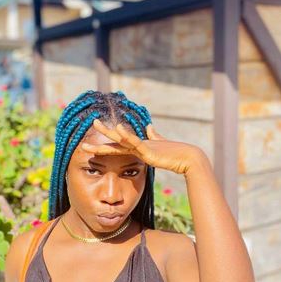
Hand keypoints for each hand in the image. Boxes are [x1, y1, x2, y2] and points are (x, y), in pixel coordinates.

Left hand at [80, 119, 202, 174]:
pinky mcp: (149, 150)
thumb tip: (149, 127)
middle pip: (117, 139)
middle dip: (104, 132)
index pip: (120, 145)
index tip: (95, 141)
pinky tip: (119, 129)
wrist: (188, 159)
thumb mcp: (161, 146)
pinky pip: (136, 142)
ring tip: (96, 124)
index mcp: (140, 147)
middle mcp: (139, 145)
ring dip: (108, 132)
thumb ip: (155, 137)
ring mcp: (143, 147)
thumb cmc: (176, 155)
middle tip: (92, 122)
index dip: (107, 143)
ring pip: (122, 138)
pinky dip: (127, 136)